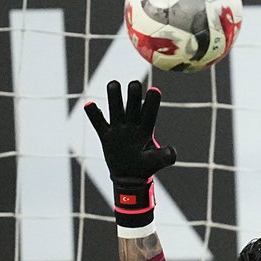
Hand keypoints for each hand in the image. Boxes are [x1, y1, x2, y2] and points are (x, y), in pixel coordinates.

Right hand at [83, 80, 176, 232]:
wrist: (129, 176)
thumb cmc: (145, 167)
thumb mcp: (157, 162)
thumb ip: (166, 156)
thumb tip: (172, 151)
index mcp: (146, 130)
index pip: (149, 114)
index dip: (152, 103)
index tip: (155, 90)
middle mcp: (132, 126)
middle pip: (133, 107)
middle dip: (133, 96)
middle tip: (135, 84)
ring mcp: (118, 129)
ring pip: (116, 109)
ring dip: (115, 97)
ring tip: (114, 84)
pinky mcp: (106, 136)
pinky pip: (98, 123)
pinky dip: (94, 114)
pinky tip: (89, 104)